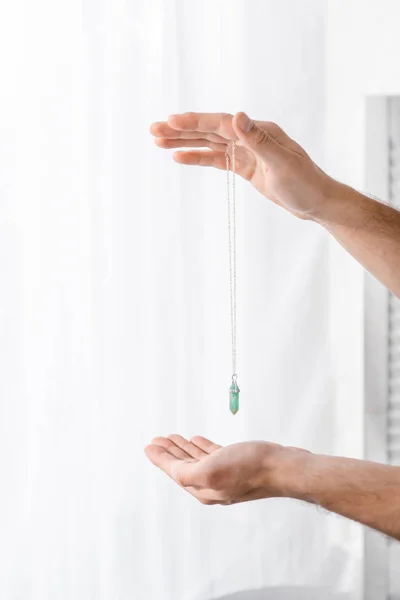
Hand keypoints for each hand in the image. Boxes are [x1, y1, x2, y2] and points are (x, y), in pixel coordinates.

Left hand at [144, 435, 308, 504]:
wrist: (282, 467)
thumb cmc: (250, 468)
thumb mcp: (210, 471)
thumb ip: (186, 472)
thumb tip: (170, 470)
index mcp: (203, 488)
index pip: (175, 471)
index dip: (160, 458)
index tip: (149, 445)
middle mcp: (212, 484)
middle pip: (184, 466)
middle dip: (169, 452)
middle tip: (157, 439)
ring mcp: (226, 475)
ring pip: (198, 460)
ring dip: (183, 448)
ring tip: (173, 437)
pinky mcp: (238, 464)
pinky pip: (213, 454)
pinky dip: (202, 447)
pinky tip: (196, 440)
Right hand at [150, 112, 335, 219]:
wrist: (315, 202)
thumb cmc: (304, 183)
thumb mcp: (281, 163)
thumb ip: (257, 140)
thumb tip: (238, 116)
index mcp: (258, 131)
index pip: (220, 124)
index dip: (194, 122)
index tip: (170, 121)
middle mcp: (249, 137)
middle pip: (209, 130)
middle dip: (181, 130)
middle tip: (153, 129)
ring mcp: (245, 152)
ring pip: (209, 144)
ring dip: (184, 142)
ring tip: (158, 142)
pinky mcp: (244, 167)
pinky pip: (216, 160)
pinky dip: (198, 158)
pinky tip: (180, 158)